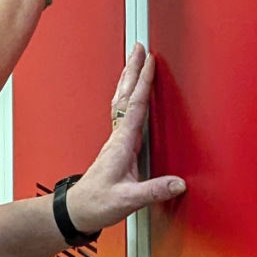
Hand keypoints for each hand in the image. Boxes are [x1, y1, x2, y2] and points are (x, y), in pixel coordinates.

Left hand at [65, 43, 185, 233]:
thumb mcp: (128, 200)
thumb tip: (178, 183)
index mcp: (122, 144)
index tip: (150, 62)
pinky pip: (122, 113)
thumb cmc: (97, 203)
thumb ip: (153, 190)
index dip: (143, 83)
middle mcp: (117, 137)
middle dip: (133, 69)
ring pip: (121, 101)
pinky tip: (130, 94)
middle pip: (125, 95)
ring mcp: (115, 140)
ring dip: (129, 79)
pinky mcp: (116, 147)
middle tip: (139, 47)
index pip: (134, 106)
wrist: (78, 210)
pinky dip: (127, 96)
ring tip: (135, 61)